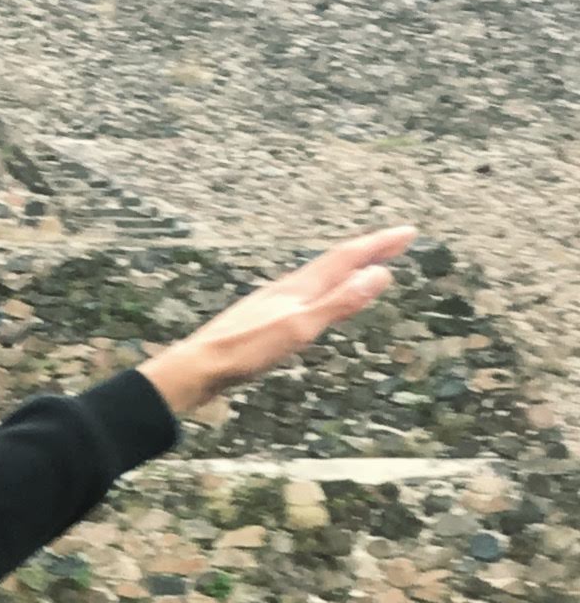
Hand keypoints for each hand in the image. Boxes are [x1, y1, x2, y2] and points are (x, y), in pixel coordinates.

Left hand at [140, 229, 415, 417]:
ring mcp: (271, 304)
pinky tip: (313, 304)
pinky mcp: (259, 322)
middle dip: (367, 251)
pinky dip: (322, 292)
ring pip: (317, 279)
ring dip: (345, 270)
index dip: (379, 244)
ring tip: (362, 268)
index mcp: (298, 288)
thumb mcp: (298, 329)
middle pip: (333, 263)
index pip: (347, 257)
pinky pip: (302, 298)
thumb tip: (379, 274)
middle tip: (395, 242)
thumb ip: (338, 303)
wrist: (193, 370)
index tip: (409, 231)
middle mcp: (285, 290)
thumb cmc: (242, 353)